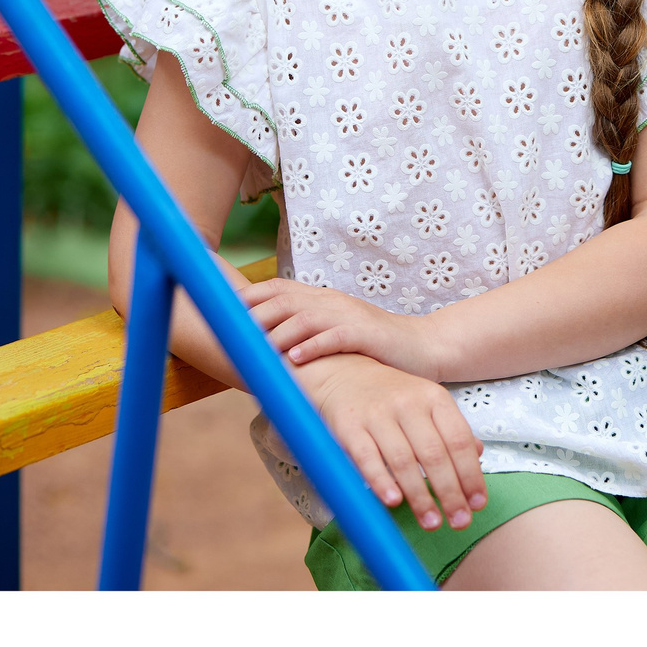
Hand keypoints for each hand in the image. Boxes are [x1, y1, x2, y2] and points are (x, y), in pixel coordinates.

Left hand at [245, 276, 453, 379]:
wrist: (423, 347)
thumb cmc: (374, 345)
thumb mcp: (336, 331)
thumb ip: (307, 330)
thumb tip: (267, 341)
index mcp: (322, 298)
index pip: (279, 288)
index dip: (251, 296)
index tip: (223, 312)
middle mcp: (332, 302)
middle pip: (285, 300)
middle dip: (255, 315)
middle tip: (232, 334)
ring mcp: (349, 316)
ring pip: (304, 317)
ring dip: (277, 332)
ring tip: (257, 349)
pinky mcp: (366, 335)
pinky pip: (334, 337)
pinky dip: (311, 346)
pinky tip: (293, 357)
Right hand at [289, 352, 486, 532]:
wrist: (341, 371)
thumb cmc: (392, 396)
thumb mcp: (427, 402)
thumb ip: (451, 429)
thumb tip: (478, 455)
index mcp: (433, 398)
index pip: (458, 441)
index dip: (471, 476)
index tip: (477, 505)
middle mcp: (407, 403)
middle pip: (434, 454)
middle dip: (450, 493)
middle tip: (459, 523)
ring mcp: (376, 413)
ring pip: (403, 460)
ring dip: (420, 496)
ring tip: (431, 523)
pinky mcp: (349, 425)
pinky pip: (367, 457)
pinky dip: (381, 481)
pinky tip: (393, 502)